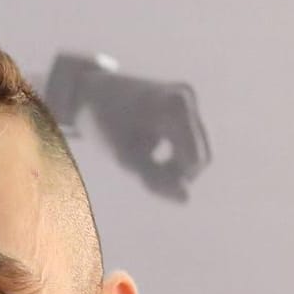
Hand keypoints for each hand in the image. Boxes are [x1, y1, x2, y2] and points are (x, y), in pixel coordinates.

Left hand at [79, 70, 210, 201]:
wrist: (92, 92)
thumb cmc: (104, 124)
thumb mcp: (123, 157)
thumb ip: (154, 180)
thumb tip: (186, 201)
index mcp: (173, 105)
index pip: (193, 160)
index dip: (172, 179)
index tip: (143, 178)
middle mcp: (187, 98)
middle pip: (201, 158)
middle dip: (177, 175)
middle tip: (143, 175)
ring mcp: (190, 101)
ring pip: (200, 154)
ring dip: (176, 169)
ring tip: (145, 165)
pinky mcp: (188, 108)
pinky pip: (192, 146)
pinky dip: (174, 158)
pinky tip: (150, 154)